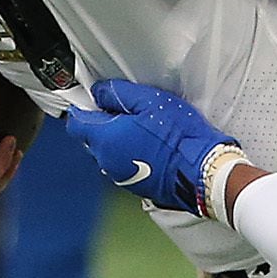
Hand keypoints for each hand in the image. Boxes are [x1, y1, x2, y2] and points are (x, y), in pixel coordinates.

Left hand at [63, 79, 233, 214]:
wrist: (201, 172)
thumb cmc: (178, 136)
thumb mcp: (148, 100)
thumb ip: (116, 93)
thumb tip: (98, 91)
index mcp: (104, 138)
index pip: (75, 123)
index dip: (84, 108)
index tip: (97, 99)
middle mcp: (106, 160)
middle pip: (91, 138)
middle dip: (103, 123)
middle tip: (128, 111)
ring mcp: (119, 175)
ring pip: (108, 152)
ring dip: (118, 140)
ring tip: (144, 128)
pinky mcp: (134, 185)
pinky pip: (123, 165)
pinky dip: (131, 154)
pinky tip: (151, 145)